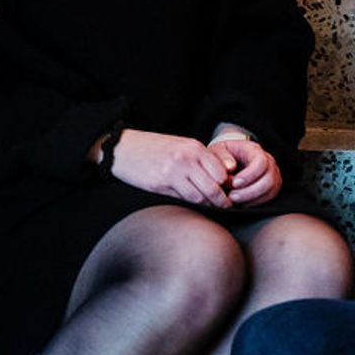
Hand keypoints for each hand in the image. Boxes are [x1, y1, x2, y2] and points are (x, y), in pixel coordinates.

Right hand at [108, 129, 231, 207]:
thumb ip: (201, 159)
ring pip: (200, 197)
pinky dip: (191, 205)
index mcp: (194, 147)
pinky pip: (183, 199)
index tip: (230, 192)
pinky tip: (193, 205)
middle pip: (214, 187)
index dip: (227, 185)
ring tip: (212, 208)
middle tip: (226, 206)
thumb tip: (223, 179)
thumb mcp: (181, 146)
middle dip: (222, 200)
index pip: (221, 172)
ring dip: (208, 205)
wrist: (125, 148)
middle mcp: (186, 159)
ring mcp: (173, 172)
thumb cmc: (155, 148)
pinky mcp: (160, 184)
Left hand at [211, 137, 282, 205]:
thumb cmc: (223, 157)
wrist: (227, 163)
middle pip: (269, 180)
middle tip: (232, 196)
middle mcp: (268, 162)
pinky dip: (254, 203)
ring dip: (251, 198)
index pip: (261, 162)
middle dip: (250, 192)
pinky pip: (269, 198)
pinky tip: (241, 202)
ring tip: (235, 200)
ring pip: (270, 191)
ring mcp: (272, 175)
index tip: (234, 183)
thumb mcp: (217, 151)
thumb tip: (230, 167)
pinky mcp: (271, 188)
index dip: (249, 175)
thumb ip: (221, 157)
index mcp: (254, 150)